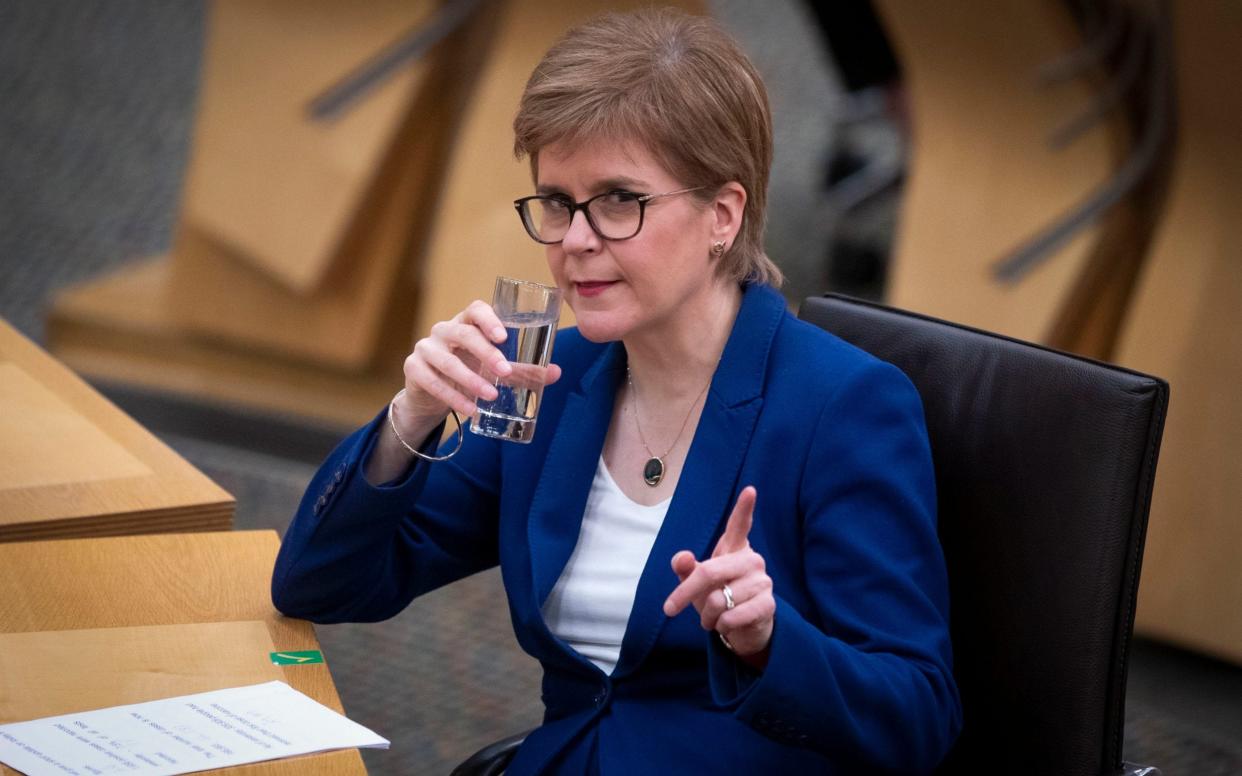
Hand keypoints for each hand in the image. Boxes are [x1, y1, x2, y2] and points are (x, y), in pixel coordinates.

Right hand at [399, 299, 562, 426]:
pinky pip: (432, 382)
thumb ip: (523, 370)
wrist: (432, 394)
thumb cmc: (469, 371)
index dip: (489, 319)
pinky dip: (453, 397)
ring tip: (491, 396)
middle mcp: (444, 330)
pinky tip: (470, 410)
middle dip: (485, 353)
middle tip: (505, 371)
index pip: (475, 309)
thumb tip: (556, 372)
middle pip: (463, 333)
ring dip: (470, 380)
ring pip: (446, 361)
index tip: (504, 336)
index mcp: (466, 323)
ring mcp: (426, 348)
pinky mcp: (413, 368)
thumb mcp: (495, 370)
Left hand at [663, 486, 774, 664]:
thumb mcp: (697, 583)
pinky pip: (731, 616)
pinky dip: (721, 625)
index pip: (740, 525)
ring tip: (713, 617)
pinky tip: (726, 624)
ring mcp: (762, 582)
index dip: (744, 508)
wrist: (743, 629)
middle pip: (709, 572)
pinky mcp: (768, 605)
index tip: (749, 490)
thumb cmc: (718, 597)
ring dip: (706, 616)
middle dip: (684, 593)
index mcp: (735, 549)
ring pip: (717, 600)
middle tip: (669, 608)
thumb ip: (686, 568)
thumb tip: (682, 558)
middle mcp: (752, 561)